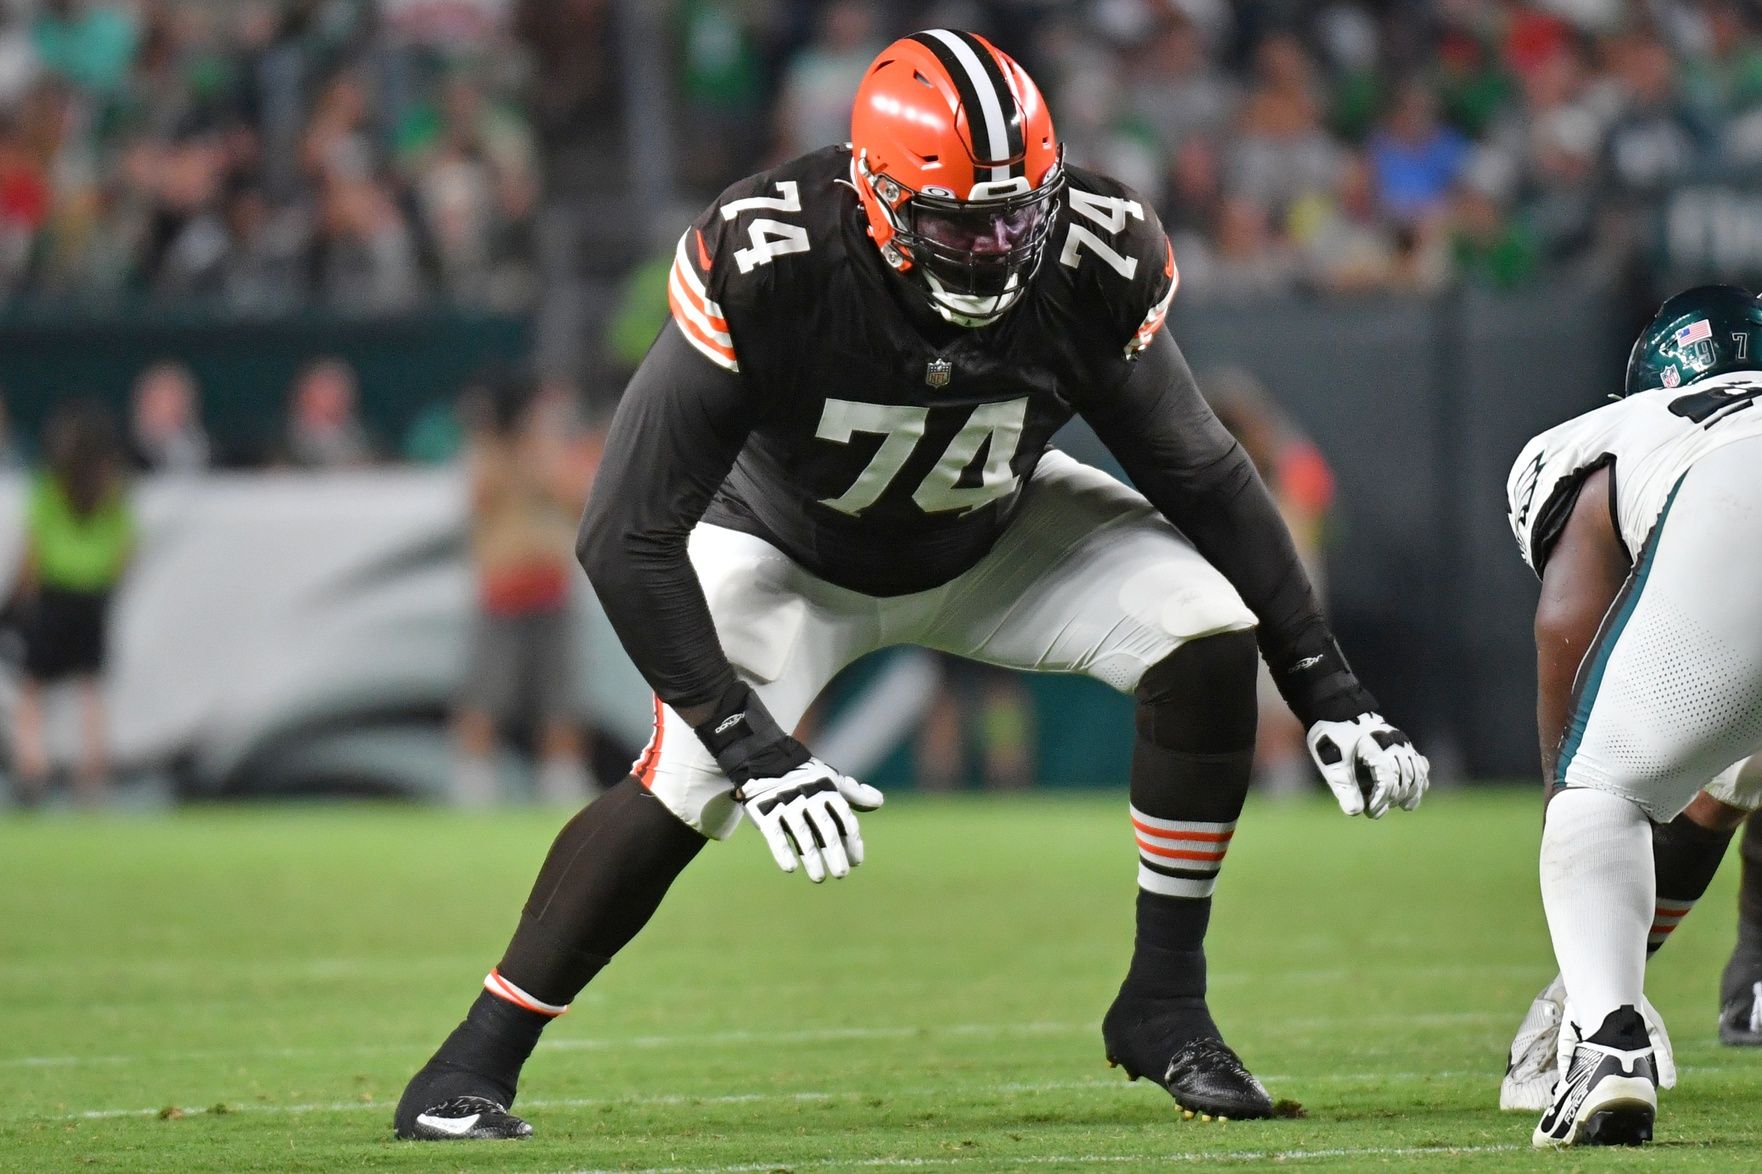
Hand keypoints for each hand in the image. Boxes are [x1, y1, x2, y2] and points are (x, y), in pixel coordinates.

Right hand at [733, 759, 884, 881]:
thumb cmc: (804, 775)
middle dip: (836, 853)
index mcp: (827, 791)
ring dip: (812, 859)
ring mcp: (787, 806)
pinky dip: (783, 852)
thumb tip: (879, 802)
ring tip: (819, 878)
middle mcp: (809, 799)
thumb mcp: (830, 779)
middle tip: (842, 874)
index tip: (856, 862)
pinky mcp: (765, 813)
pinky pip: (776, 836)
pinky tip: (790, 868)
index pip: (845, 820)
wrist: (764, 759)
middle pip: (827, 831)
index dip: (852, 842)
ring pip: (803, 836)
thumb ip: (854, 793)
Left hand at [1306, 713, 1428, 817]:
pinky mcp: (1402, 742)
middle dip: (1393, 798)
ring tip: (1403, 806)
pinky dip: (1419, 778)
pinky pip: (1419, 762)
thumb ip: (1344, 788)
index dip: (1381, 800)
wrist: (1335, 709)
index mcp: (1376, 747)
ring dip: (1412, 791)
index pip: (1388, 780)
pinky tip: (1415, 793)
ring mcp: (1400, 742)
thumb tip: (1355, 812)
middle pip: (1404, 778)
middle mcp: (1394, 743)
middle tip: (1375, 812)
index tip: (1370, 812)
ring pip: (1417, 771)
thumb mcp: (1333, 763)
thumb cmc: (1332, 736)